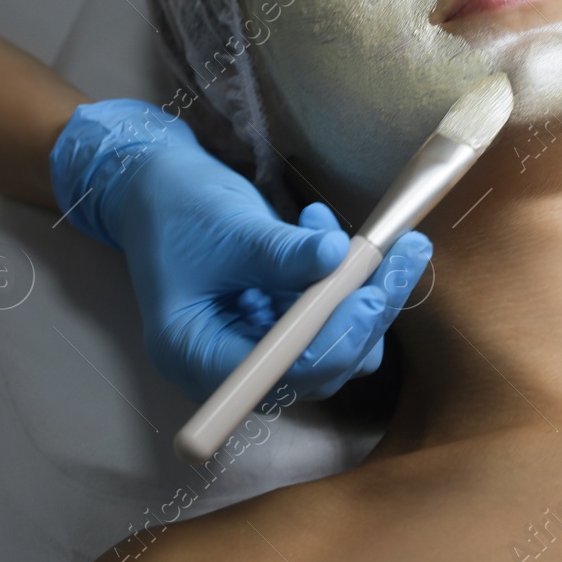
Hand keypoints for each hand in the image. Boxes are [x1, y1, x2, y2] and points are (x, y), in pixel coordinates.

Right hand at [49, 100, 431, 402]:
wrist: (156, 187)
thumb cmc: (176, 208)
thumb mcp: (228, 227)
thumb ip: (282, 251)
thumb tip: (338, 256)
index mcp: (198, 357)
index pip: (284, 374)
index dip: (336, 338)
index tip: (375, 293)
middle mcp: (229, 367)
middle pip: (319, 366)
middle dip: (366, 311)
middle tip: (405, 252)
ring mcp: (255, 347)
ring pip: (333, 344)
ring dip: (362, 292)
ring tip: (365, 237)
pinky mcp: (275, 325)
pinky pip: (327, 318)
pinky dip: (342, 279)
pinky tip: (327, 232)